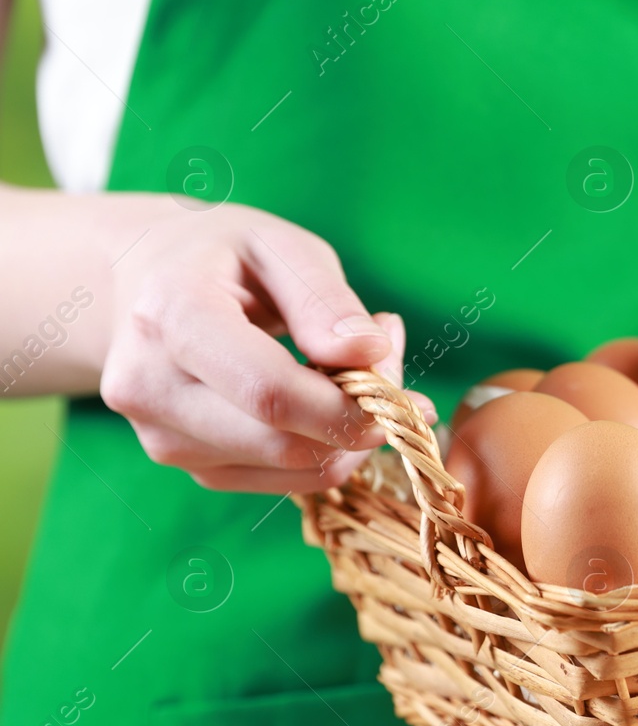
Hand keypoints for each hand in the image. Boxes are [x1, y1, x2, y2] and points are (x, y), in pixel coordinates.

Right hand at [99, 201, 435, 491]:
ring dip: (348, 435)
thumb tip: (370, 353)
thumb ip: (325, 299)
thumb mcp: (278, 245)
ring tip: (355, 371)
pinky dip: (326, 449)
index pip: (269, 393)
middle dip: (360, 419)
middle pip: (284, 441)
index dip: (348, 406)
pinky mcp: (188, 465)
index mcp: (171, 318)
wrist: (143, 282)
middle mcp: (150, 388)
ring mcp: (161, 436)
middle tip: (390, 365)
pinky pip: (283, 480)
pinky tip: (327, 401)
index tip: (406, 394)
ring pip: (292, 468)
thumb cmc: (220, 255)